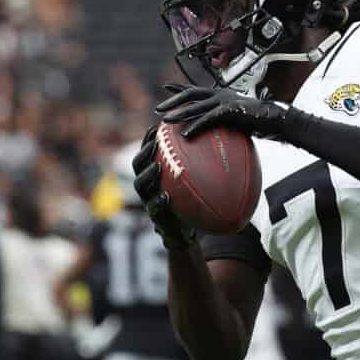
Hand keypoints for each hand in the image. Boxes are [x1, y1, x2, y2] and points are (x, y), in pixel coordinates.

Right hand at [132, 126, 196, 249]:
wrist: (190, 232)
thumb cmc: (195, 202)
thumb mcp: (197, 182)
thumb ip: (201, 164)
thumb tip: (221, 139)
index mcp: (155, 173)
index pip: (147, 152)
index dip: (148, 139)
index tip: (157, 127)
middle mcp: (148, 186)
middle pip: (137, 165)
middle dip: (144, 152)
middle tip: (155, 143)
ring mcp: (149, 202)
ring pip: (140, 186)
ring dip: (147, 175)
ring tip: (156, 167)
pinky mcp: (156, 219)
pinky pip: (153, 210)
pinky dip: (158, 202)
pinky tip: (166, 197)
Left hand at [156, 84, 289, 138]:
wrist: (276, 119)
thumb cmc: (259, 121)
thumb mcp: (237, 119)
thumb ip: (224, 122)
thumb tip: (215, 133)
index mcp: (221, 94)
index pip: (197, 89)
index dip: (180, 88)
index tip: (165, 88)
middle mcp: (221, 94)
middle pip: (191, 93)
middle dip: (173, 100)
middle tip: (159, 108)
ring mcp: (225, 101)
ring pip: (196, 106)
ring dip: (179, 112)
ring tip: (165, 119)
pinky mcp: (230, 111)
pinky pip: (208, 119)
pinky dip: (196, 125)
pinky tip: (187, 134)